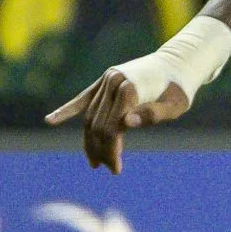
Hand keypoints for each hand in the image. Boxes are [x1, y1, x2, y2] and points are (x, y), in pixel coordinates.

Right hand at [47, 65, 193, 173]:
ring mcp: (108, 80)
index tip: (115, 169)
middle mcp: (115, 82)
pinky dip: (67, 110)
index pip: (112, 127)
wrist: (179, 62)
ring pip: (90, 115)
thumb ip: (153, 114)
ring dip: (90, 140)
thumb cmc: (180, 89)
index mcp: (131, 89)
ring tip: (94, 162)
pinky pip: (83, 98)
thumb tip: (125, 124)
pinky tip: (50, 121)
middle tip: (107, 169)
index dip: (110, 151)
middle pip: (98, 123)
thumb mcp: (176, 106)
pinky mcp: (105, 80)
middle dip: (100, 150)